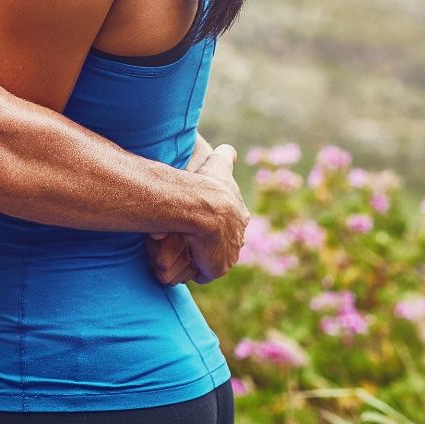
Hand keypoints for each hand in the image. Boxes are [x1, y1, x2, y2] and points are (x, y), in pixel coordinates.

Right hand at [181, 144, 246, 282]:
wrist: (205, 207)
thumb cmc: (209, 184)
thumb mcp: (219, 164)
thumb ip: (225, 156)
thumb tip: (228, 150)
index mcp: (239, 215)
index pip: (231, 222)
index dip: (218, 222)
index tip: (205, 221)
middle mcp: (238, 237)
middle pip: (225, 242)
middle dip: (214, 242)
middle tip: (193, 238)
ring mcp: (229, 255)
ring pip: (215, 258)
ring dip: (203, 256)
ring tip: (186, 252)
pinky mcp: (217, 268)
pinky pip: (205, 273)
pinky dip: (196, 269)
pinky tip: (184, 263)